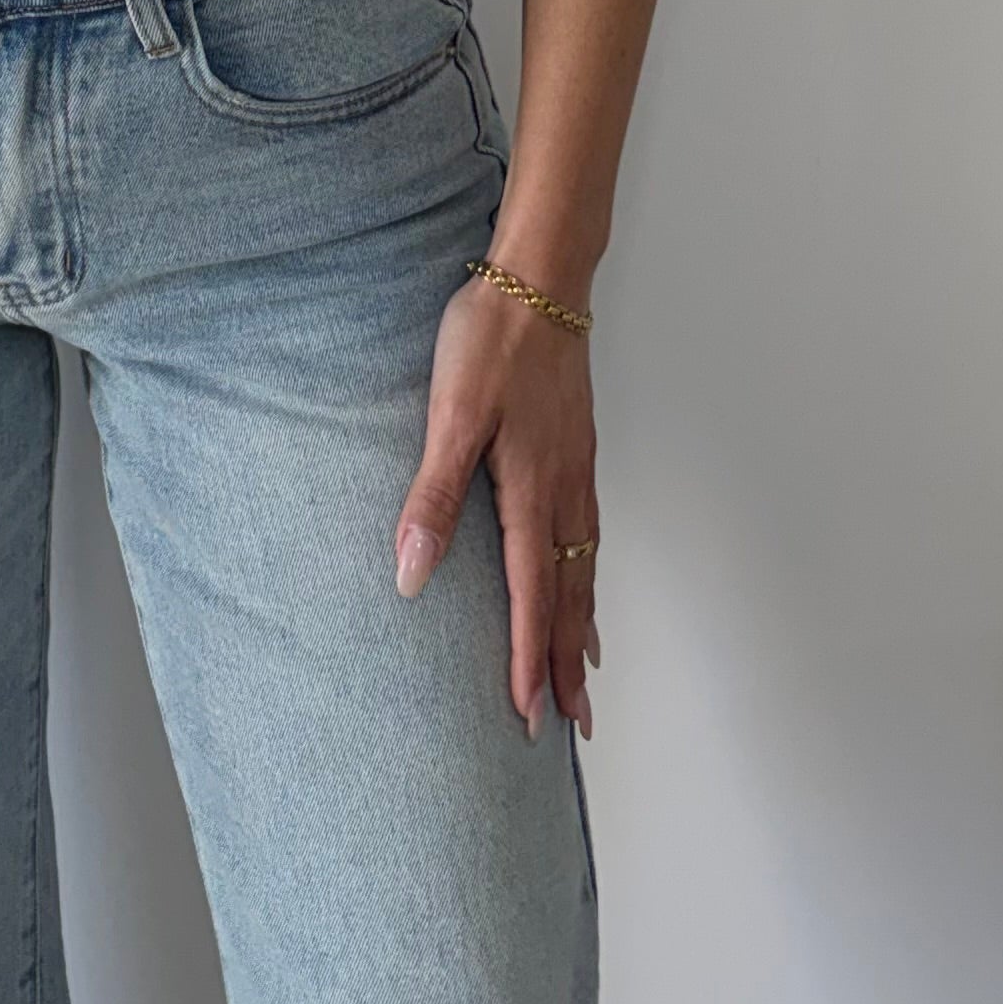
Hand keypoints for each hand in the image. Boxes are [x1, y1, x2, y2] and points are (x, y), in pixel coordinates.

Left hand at [392, 269, 600, 736]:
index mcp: (531, 491)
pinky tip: (585, 577)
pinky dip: (590, 576)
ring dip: (584, 626)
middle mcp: (563, 490)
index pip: (531, 597)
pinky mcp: (577, 446)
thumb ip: (432, 496)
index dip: (527, 660)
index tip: (527, 718)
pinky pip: (591, 533)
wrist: (539, 276)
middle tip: (572, 726)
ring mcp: (576, 468)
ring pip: (586, 568)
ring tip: (585, 674)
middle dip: (567, 664)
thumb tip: (411, 576)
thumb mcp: (450, 414)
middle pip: (571, 596)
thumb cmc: (490, 338)